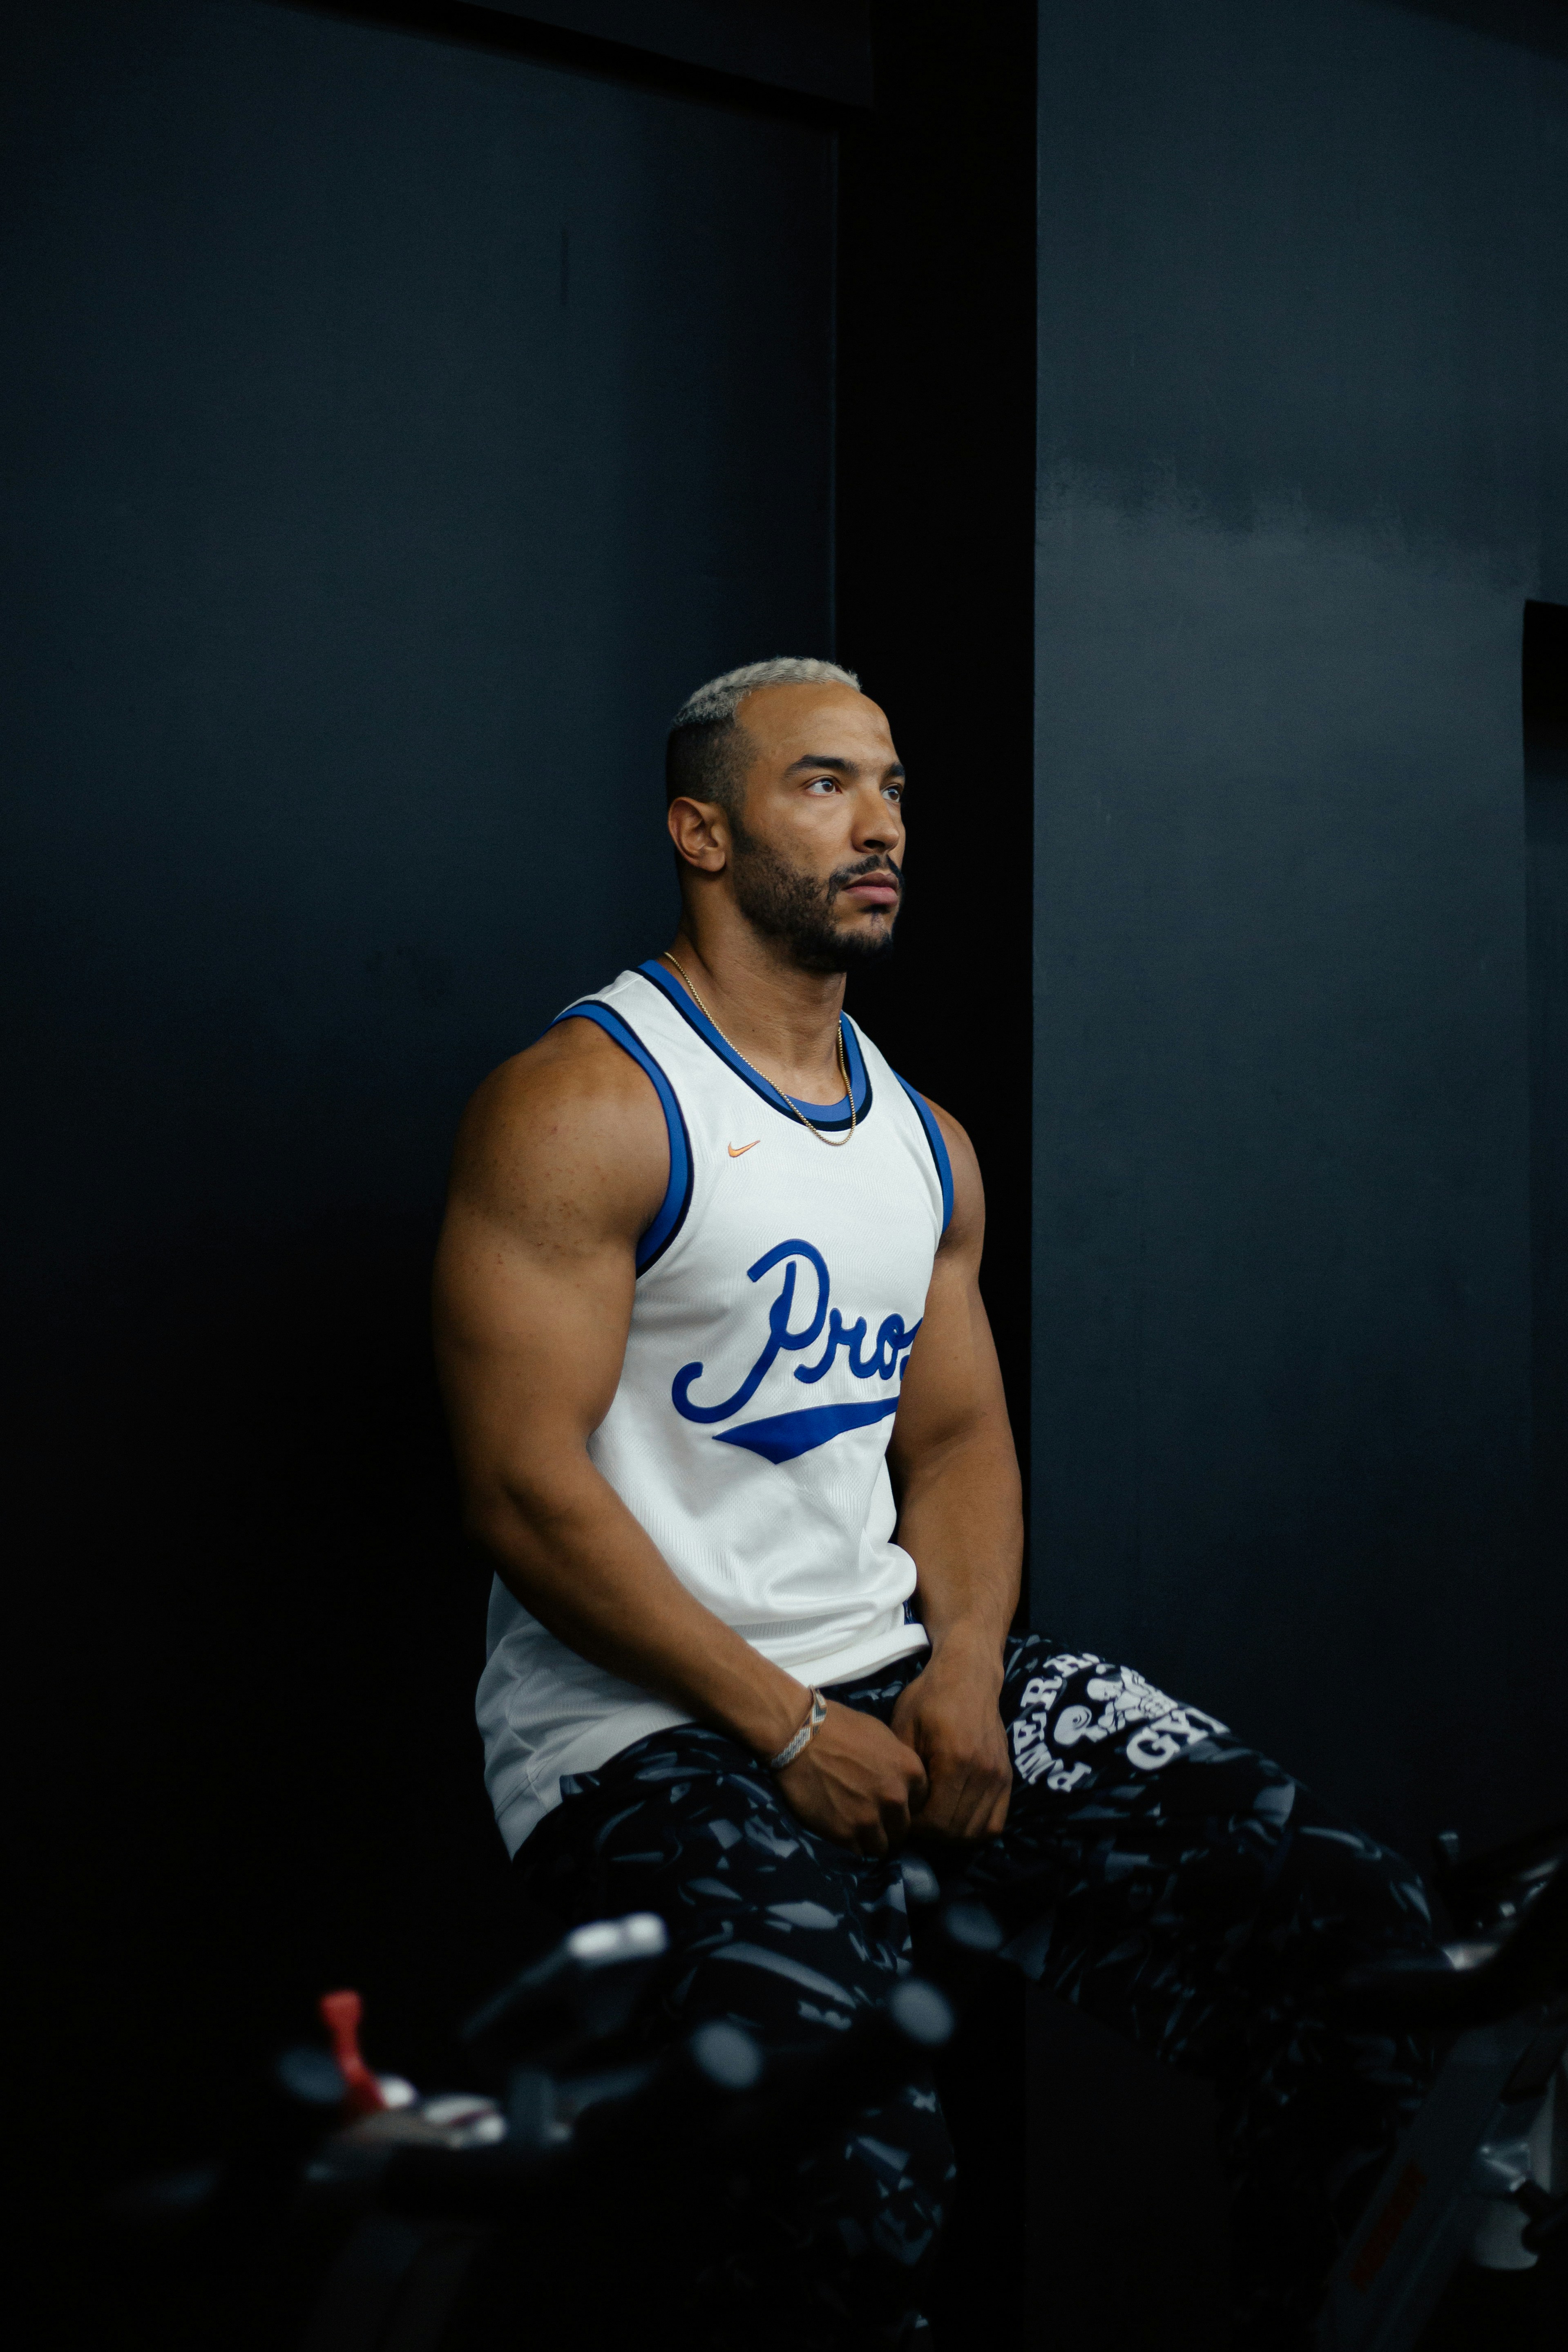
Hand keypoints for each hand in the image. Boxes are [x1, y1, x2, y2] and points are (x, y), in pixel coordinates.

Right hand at [776, 1699, 928, 1854]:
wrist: (798, 1735)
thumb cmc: (838, 1726)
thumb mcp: (881, 1735)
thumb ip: (897, 1765)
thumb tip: (900, 1782)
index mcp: (910, 1771)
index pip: (921, 1803)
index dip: (906, 1805)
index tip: (890, 1803)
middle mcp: (896, 1798)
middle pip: (904, 1828)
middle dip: (890, 1826)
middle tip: (872, 1818)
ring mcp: (871, 1818)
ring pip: (884, 1846)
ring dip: (872, 1840)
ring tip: (856, 1829)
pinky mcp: (846, 1834)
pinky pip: (859, 1851)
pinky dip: (851, 1844)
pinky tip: (841, 1828)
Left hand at [890, 1635, 1011, 1841]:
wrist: (969, 1675)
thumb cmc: (928, 1698)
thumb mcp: (903, 1727)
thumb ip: (903, 1771)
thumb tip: (897, 1809)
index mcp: (954, 1759)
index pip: (936, 1822)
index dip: (914, 1828)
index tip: (900, 1813)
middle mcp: (983, 1772)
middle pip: (956, 1832)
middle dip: (930, 1835)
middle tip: (913, 1819)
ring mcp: (999, 1776)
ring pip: (976, 1832)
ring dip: (951, 1835)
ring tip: (932, 1818)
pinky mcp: (1007, 1777)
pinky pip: (995, 1823)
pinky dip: (974, 1828)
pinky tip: (955, 1816)